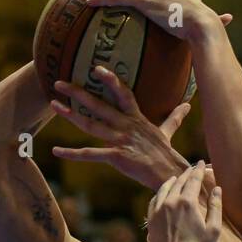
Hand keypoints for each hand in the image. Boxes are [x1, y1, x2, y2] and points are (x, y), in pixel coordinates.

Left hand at [50, 65, 189, 188]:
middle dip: (78, 92)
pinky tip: (56, 151)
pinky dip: (72, 153)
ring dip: (71, 115)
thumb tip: (187, 105)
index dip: (110, 79)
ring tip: (54, 105)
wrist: (170, 173)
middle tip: (58, 82)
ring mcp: (120, 140)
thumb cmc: (167, 154)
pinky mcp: (116, 156)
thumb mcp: (169, 131)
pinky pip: (90, 154)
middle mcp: (126, 125)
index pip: (123, 92)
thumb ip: (174, 117)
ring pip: (91, 125)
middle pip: (99, 105)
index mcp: (136, 118)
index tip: (95, 68)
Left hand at [146, 162, 221, 241]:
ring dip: (174, 180)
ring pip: (166, 187)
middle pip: (179, 181)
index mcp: (188, 202)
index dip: (198, 169)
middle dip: (187, 173)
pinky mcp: (151, 216)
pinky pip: (156, 198)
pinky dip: (162, 191)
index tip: (201, 163)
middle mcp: (171, 201)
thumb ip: (215, 206)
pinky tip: (164, 192)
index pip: (193, 179)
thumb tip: (217, 189)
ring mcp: (159, 208)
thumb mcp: (213, 229)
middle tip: (192, 168)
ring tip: (178, 177)